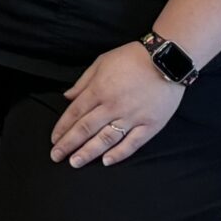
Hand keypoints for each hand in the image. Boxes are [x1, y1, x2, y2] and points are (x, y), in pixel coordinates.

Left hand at [50, 42, 185, 166]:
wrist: (166, 60)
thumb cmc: (131, 58)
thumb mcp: (101, 62)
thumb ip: (83, 82)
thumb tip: (67, 97)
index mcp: (98, 90)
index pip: (75, 113)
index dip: (62, 128)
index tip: (54, 140)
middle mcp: (112, 106)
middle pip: (86, 128)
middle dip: (69, 144)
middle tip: (56, 157)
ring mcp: (132, 117)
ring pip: (106, 139)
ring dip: (89, 152)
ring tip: (75, 163)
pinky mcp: (150, 125)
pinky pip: (132, 143)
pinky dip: (119, 154)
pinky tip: (106, 162)